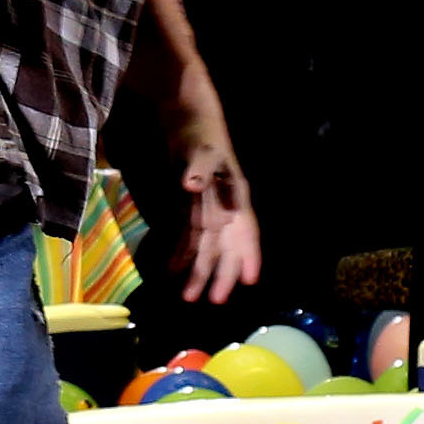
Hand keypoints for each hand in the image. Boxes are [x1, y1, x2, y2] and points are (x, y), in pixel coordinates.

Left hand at [178, 136, 262, 302]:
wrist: (187, 123)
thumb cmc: (201, 134)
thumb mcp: (202, 148)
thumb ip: (199, 167)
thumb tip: (192, 184)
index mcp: (237, 196)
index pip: (248, 231)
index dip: (250, 256)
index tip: (251, 280)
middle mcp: (226, 209)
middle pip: (228, 247)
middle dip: (222, 274)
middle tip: (215, 300)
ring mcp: (208, 212)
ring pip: (207, 248)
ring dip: (199, 272)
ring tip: (189, 297)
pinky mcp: (189, 211)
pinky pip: (187, 239)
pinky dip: (180, 255)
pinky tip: (172, 271)